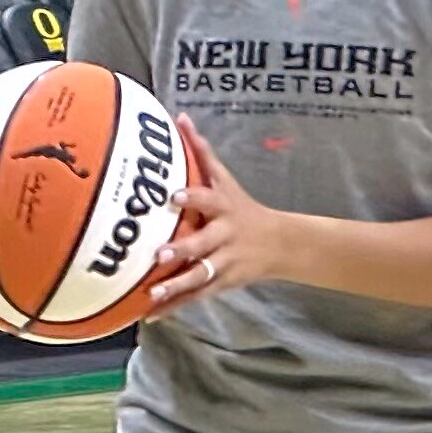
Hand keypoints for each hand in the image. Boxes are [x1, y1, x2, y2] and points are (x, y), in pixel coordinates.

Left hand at [146, 118, 290, 311]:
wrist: (281, 244)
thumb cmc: (242, 208)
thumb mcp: (227, 180)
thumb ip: (202, 152)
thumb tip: (181, 117)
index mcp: (224, 208)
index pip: (208, 199)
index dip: (192, 197)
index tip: (173, 196)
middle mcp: (225, 236)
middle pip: (204, 244)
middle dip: (182, 250)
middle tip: (159, 255)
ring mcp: (224, 263)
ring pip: (200, 276)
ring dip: (176, 286)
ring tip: (153, 293)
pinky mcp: (222, 284)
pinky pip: (197, 297)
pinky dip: (175, 307)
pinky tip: (150, 314)